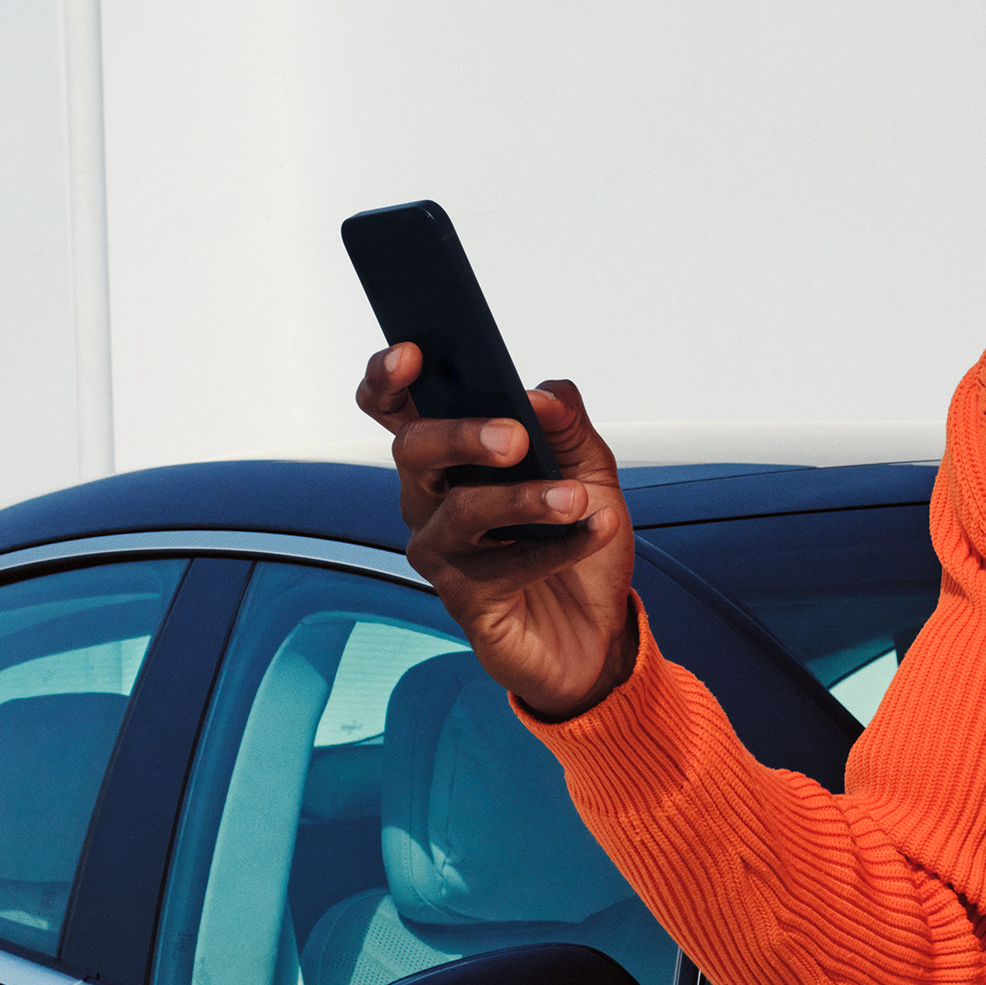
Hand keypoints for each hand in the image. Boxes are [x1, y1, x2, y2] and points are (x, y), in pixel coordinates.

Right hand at [358, 346, 642, 722]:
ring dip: (524, 499)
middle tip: (515, 439)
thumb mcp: (588, 470)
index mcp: (448, 455)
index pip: (395, 408)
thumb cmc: (576, 540)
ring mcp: (441, 549)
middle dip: (461, 435)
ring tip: (576, 500)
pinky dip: (559, 545)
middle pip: (413, 450)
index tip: (411, 354)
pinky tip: (597, 530)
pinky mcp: (465, 598)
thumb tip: (542, 393)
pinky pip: (505, 564)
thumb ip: (566, 425)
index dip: (388, 379)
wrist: (596, 630)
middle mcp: (429, 498)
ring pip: (461, 510)